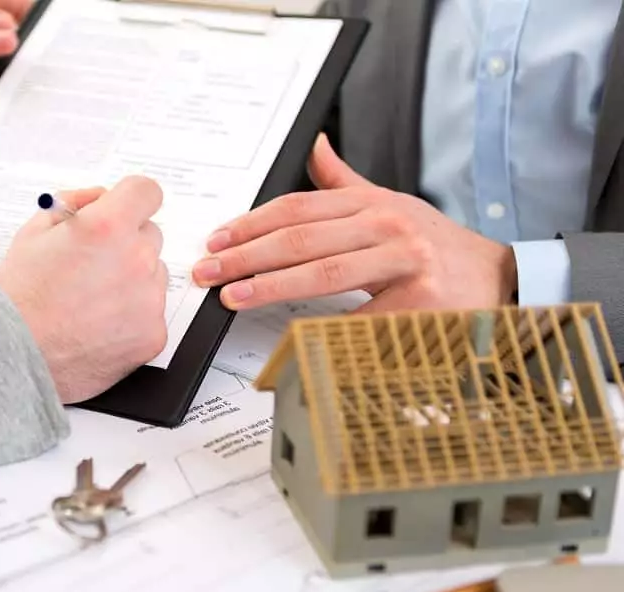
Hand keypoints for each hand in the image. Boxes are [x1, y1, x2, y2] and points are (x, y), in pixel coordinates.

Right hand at [0, 176, 167, 403]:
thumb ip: (73, 204)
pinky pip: (152, 313)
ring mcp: (149, 300)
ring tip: (91, 301)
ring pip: (153, 275)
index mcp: (108, 227)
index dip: (131, 199)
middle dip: (126, 243)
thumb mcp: (33, 233)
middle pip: (150, 235)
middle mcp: (136, 259)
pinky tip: (99, 324)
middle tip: (93, 265)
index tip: (124, 209)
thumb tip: (98, 199)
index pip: (146, 192)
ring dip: (131, 280)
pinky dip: (132, 317)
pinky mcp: (153, 334)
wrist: (16, 356)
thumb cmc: (20, 298)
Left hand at [191, 135, 517, 311]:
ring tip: (233, 295)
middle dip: (246, 255)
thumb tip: (313, 146)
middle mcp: (387, 224)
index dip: (250, 223)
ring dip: (271, 285)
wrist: (498, 278)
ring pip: (324, 272)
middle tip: (209, 271)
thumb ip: (345, 183)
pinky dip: (321, 324)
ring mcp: (404, 260)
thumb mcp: (391, 205)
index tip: (216, 240)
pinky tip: (288, 330)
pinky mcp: (419, 300)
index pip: (298, 208)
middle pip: (301, 237)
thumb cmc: (433, 246)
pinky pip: (358, 315)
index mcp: (373, 202)